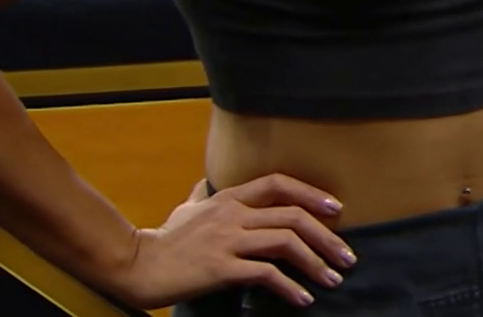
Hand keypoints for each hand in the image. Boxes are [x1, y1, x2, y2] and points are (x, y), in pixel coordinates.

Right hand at [113, 174, 353, 309]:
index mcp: (229, 198)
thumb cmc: (163, 240)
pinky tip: (302, 298)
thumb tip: (202, 185)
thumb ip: (200, 196)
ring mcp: (227, 240)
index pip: (279, 184)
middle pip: (293, 216)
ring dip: (316, 262)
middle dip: (327, 237)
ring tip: (333, 280)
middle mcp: (233, 214)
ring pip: (286, 243)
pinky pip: (265, 274)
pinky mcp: (220, 268)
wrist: (136, 266)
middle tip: (346, 257)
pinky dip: (289, 287)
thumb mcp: (184, 210)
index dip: (311, 194)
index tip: (336, 210)